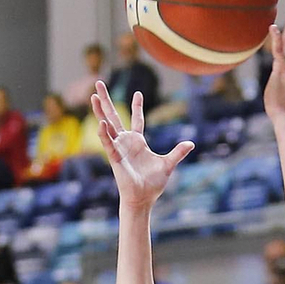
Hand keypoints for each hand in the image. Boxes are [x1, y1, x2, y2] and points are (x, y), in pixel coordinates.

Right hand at [89, 84, 191, 212]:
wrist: (143, 199)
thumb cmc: (152, 184)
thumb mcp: (168, 164)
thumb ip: (178, 152)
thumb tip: (191, 143)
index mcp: (138, 142)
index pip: (137, 120)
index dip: (137, 107)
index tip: (138, 93)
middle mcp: (125, 142)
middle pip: (114, 116)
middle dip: (106, 100)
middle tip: (98, 84)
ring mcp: (119, 149)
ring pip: (107, 125)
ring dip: (100, 111)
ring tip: (93, 96)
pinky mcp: (115, 158)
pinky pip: (108, 143)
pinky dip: (104, 133)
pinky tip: (100, 122)